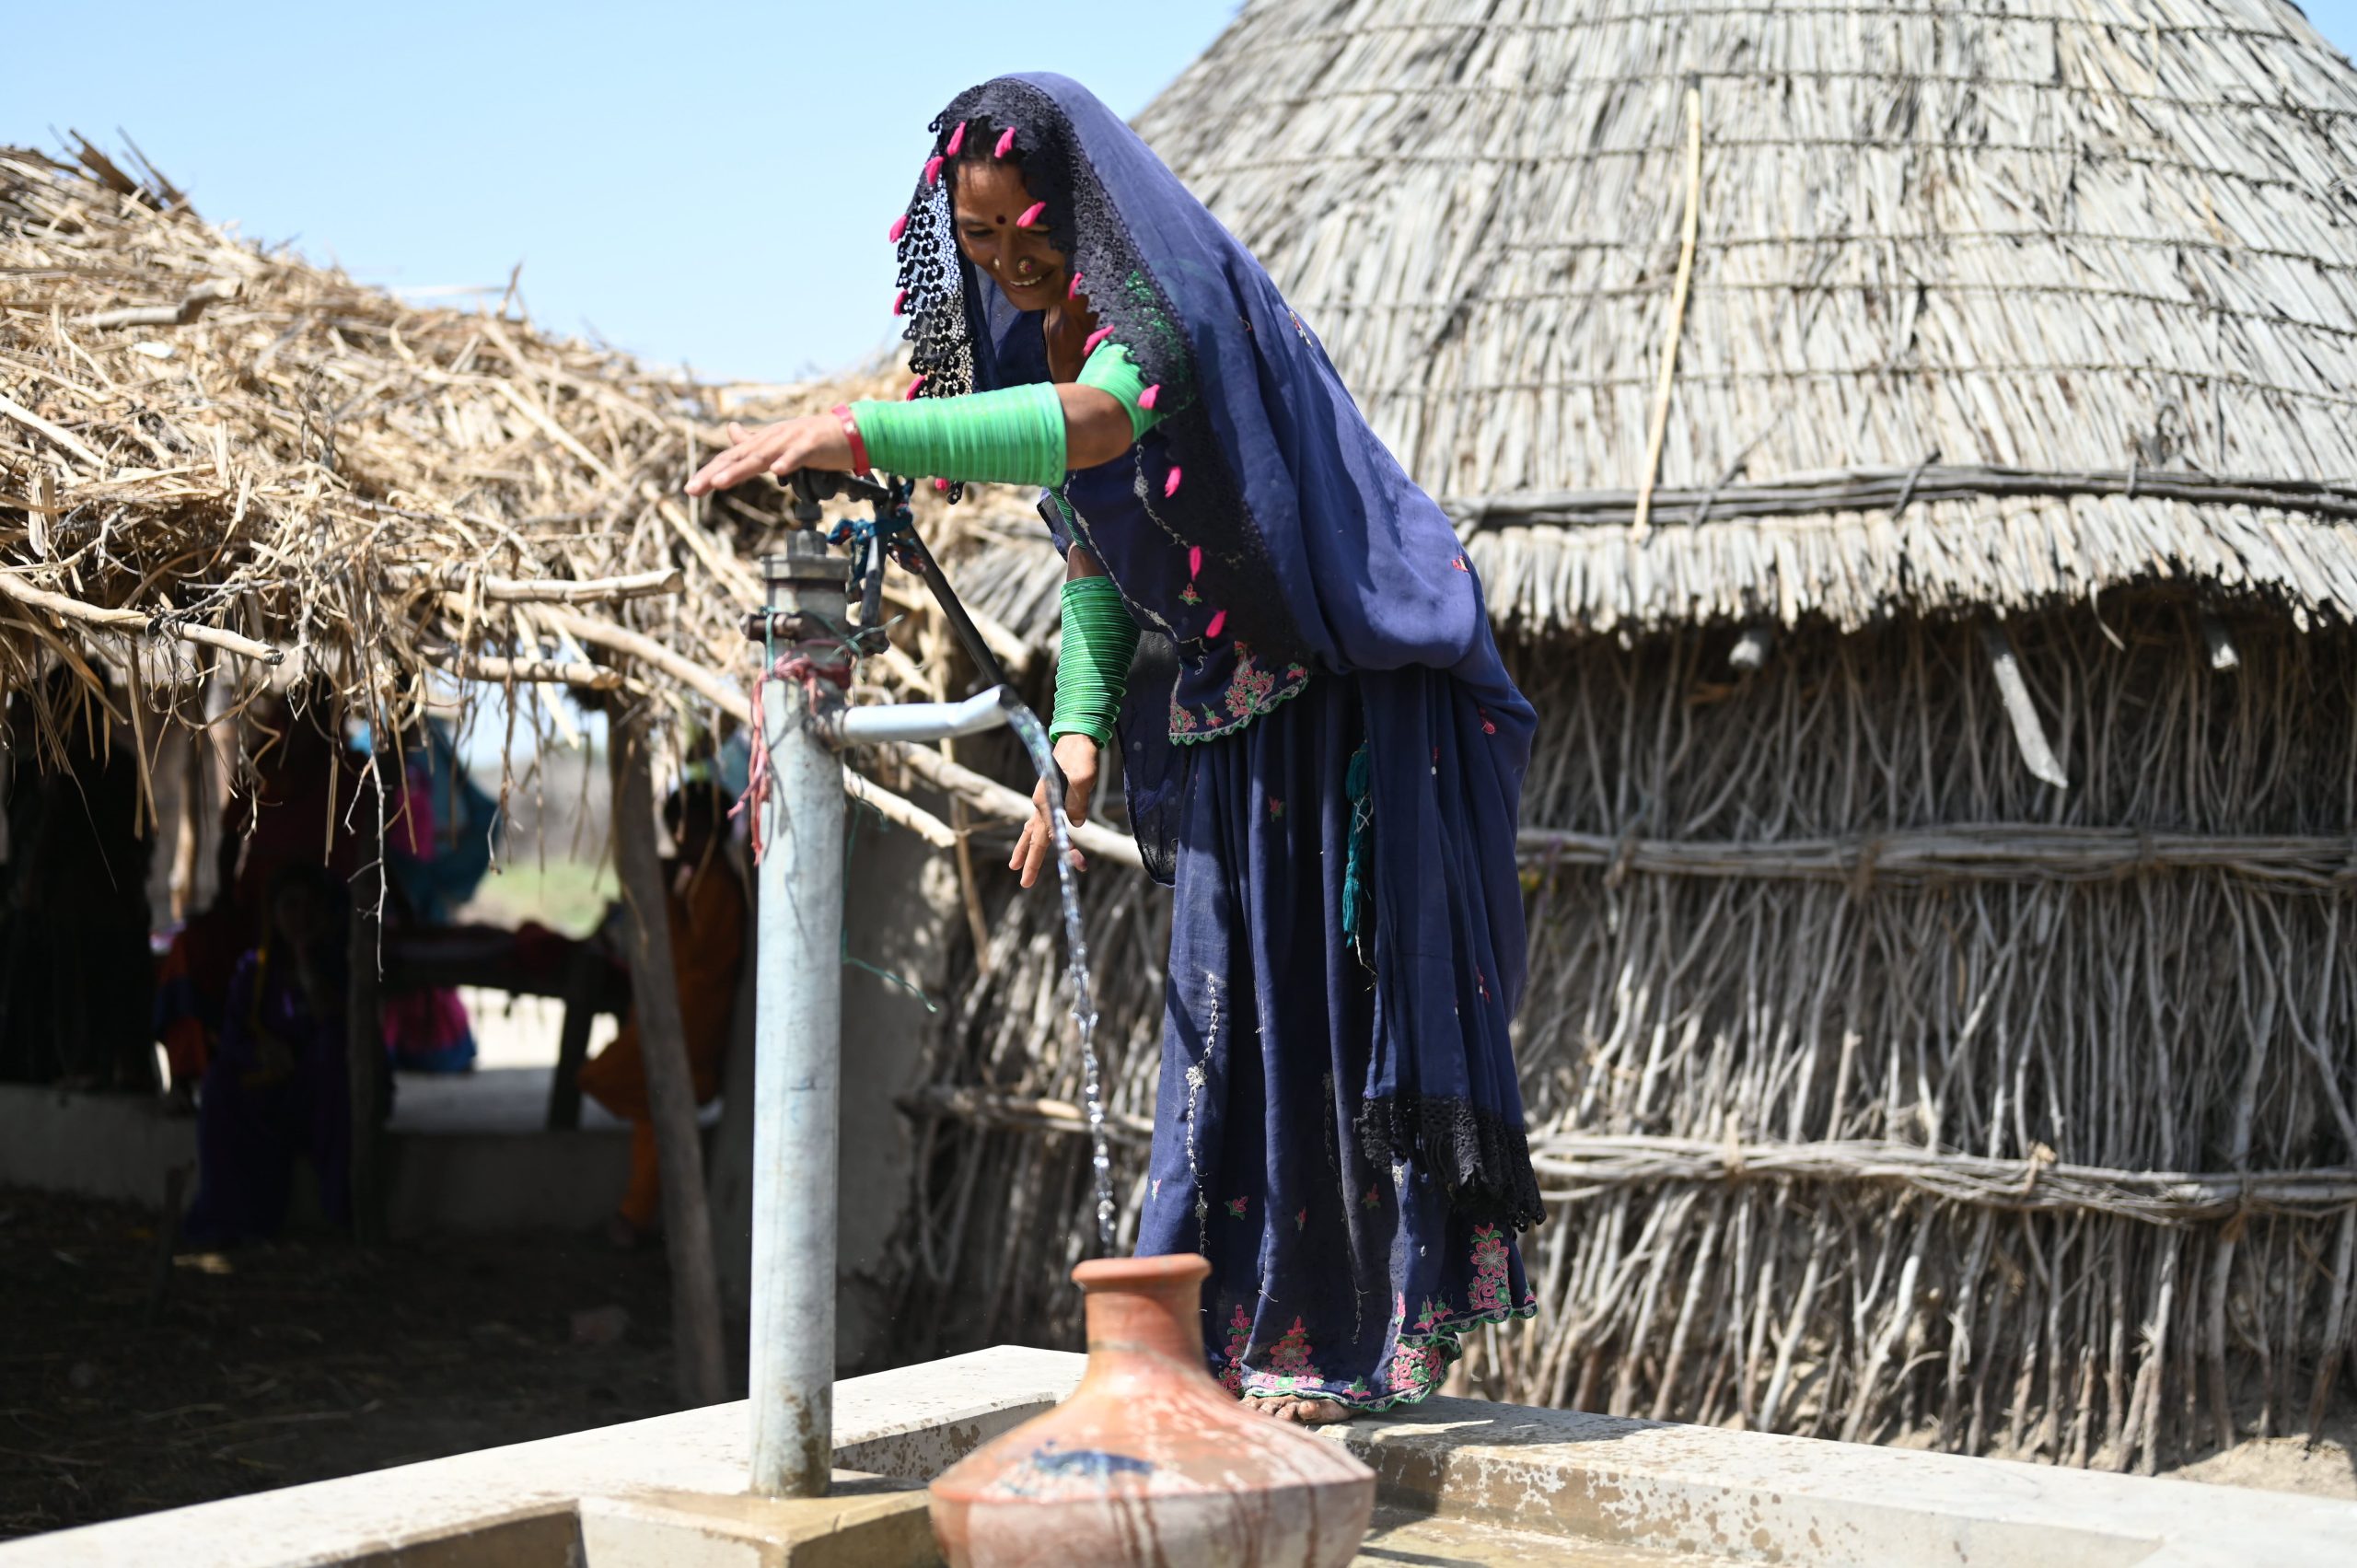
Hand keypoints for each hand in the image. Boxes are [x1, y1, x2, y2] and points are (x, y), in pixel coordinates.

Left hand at [684, 415, 851, 496]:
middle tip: (693, 489)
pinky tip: (778, 471)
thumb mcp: (779, 440)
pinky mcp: (812, 444)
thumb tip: (731, 430)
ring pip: (762, 456)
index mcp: (763, 442)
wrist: (847, 430)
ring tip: (719, 482)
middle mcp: (772, 439)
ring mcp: (791, 441)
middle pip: (739, 457)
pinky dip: (788, 461)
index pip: (731, 457)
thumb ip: (755, 441)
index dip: (710, 471)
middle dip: (714, 473)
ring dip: (740, 469)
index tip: (691, 488)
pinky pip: (798, 455)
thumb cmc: (813, 440)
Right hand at [1010, 733, 1098, 888]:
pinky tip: (1033, 838)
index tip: (1075, 867)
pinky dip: (1036, 833)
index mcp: (1046, 802)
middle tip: (1024, 884)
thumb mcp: (1084, 779)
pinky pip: (1040, 820)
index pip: (1051, 837)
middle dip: (1031, 862)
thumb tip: (1075, 824)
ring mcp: (1043, 800)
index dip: (1059, 855)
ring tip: (1014, 865)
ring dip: (1025, 849)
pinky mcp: (1049, 795)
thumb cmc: (1081, 756)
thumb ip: (1078, 802)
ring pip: (1032, 830)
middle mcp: (1041, 804)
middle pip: (1036, 839)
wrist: (1077, 737)